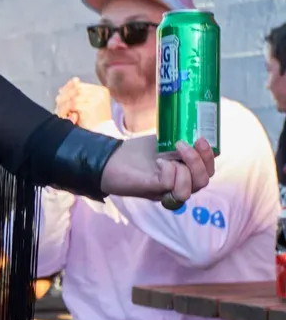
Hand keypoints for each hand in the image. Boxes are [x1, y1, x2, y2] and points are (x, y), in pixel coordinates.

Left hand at [56, 76, 112, 129]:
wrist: (101, 135)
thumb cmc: (93, 122)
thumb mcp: (86, 104)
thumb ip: (80, 92)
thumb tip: (74, 80)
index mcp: (101, 90)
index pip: (80, 85)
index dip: (68, 88)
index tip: (59, 94)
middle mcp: (100, 92)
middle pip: (76, 89)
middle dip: (65, 95)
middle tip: (57, 102)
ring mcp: (96, 99)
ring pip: (73, 96)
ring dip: (64, 103)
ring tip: (61, 110)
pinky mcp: (89, 106)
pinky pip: (72, 104)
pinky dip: (65, 109)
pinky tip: (63, 115)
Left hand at [99, 134, 214, 206]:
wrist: (108, 160)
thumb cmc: (135, 152)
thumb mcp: (163, 143)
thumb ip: (179, 142)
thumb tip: (195, 128)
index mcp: (183, 174)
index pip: (207, 172)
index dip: (209, 157)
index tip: (201, 138)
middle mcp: (176, 185)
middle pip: (203, 182)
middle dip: (200, 161)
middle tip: (185, 144)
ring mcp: (164, 191)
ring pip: (190, 190)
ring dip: (186, 168)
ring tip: (171, 153)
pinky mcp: (151, 190)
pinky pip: (170, 186)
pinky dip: (169, 171)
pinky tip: (159, 161)